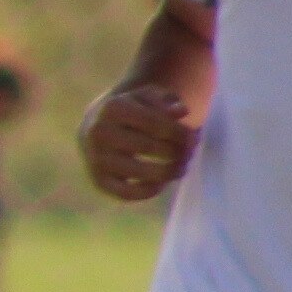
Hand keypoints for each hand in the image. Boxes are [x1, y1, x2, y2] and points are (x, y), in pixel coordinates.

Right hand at [80, 82, 193, 203]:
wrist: (96, 128)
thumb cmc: (131, 111)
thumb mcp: (147, 98)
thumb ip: (166, 101)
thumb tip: (181, 112)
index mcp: (113, 108)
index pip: (155, 123)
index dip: (180, 133)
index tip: (194, 138)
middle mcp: (100, 133)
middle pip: (148, 147)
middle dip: (177, 152)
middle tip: (190, 153)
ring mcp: (97, 158)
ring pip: (140, 171)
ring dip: (169, 172)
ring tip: (181, 168)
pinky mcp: (98, 180)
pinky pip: (126, 193)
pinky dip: (149, 191)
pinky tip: (161, 183)